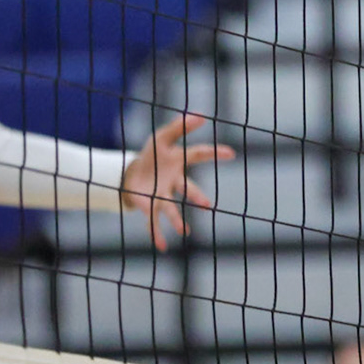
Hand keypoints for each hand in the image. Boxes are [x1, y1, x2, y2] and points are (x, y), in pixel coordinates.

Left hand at [118, 113, 234, 252]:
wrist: (132, 172)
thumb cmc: (152, 156)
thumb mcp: (161, 137)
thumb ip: (179, 126)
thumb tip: (201, 116)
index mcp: (179, 162)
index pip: (197, 155)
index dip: (214, 153)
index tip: (231, 153)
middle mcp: (174, 181)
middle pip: (187, 188)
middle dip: (197, 196)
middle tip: (207, 204)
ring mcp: (162, 194)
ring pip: (171, 208)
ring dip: (177, 220)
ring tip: (184, 231)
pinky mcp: (149, 205)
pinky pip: (153, 221)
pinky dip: (156, 234)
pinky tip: (161, 247)